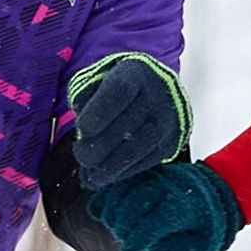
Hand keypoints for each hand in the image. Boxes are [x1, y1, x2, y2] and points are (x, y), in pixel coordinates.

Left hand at [66, 54, 190, 190]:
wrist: (160, 90)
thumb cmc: (117, 87)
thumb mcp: (98, 79)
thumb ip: (84, 97)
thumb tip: (83, 131)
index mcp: (135, 73)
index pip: (120, 91)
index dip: (99, 112)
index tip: (82, 128)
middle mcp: (156, 95)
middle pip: (127, 125)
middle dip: (98, 146)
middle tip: (80, 154)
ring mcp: (166, 121)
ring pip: (137, 148)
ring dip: (109, 168)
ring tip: (90, 176)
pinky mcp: (170, 143)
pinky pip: (145, 162)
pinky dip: (123, 173)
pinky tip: (105, 177)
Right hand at [91, 161, 245, 250]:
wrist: (218, 193)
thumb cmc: (207, 228)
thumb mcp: (201, 247)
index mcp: (186, 207)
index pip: (155, 221)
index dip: (138, 237)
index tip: (128, 250)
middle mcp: (171, 186)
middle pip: (136, 203)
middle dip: (123, 224)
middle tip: (120, 236)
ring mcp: (159, 174)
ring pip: (126, 188)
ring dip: (113, 209)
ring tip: (112, 225)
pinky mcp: (149, 170)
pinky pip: (123, 179)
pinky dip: (108, 193)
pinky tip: (101, 209)